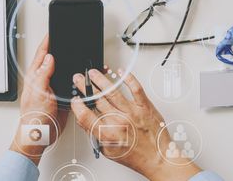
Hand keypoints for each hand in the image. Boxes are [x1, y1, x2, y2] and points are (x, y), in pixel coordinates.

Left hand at [10, 36, 67, 164]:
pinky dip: (75, 78)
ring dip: (69, 64)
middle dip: (59, 49)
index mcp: (35, 76)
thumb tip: (49, 58)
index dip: (47, 42)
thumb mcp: (39, 92)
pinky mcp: (62, 96)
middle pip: (53, 60)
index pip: (42, 54)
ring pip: (63, 71)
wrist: (40, 135)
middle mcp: (44, 80)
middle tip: (66, 38)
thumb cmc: (34, 117)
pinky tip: (80, 75)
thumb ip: (43, 74)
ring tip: (75, 53)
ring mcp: (53, 88)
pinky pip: (70, 83)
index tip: (53, 31)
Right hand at [71, 69, 201, 180]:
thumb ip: (95, 135)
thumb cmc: (135, 156)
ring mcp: (132, 112)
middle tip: (79, 79)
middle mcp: (119, 122)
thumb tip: (85, 121)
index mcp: (108, 135)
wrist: (158, 158)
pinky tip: (120, 72)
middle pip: (97, 100)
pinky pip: (136, 88)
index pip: (86, 116)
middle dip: (85, 87)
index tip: (74, 99)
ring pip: (113, 91)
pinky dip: (128, 78)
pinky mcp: (145, 106)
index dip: (77, 106)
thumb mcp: (108, 151)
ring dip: (101, 79)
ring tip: (94, 73)